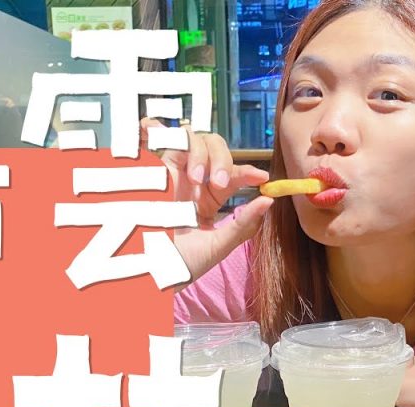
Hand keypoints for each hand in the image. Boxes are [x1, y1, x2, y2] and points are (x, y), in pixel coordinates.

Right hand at [141, 118, 271, 283]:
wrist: (146, 272)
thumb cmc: (179, 264)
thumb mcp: (216, 247)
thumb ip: (243, 225)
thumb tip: (268, 200)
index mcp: (208, 200)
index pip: (233, 175)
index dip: (247, 172)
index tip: (261, 178)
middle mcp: (191, 183)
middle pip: (214, 148)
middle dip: (222, 159)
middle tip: (219, 183)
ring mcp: (170, 173)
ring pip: (191, 138)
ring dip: (198, 151)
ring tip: (193, 176)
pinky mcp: (150, 170)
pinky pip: (153, 138)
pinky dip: (154, 127)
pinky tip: (154, 130)